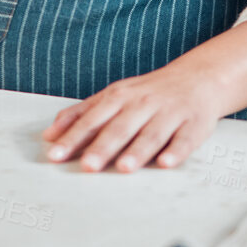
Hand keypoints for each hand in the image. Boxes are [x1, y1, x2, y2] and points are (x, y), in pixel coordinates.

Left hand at [41, 21, 246, 172]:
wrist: (197, 79)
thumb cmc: (147, 93)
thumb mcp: (112, 96)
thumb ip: (81, 114)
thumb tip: (49, 135)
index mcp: (119, 97)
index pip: (92, 119)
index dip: (73, 137)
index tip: (55, 155)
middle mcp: (143, 104)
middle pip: (120, 127)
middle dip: (103, 147)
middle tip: (87, 166)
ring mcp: (170, 113)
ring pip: (152, 133)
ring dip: (138, 151)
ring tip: (124, 167)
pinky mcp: (194, 124)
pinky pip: (185, 139)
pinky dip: (176, 151)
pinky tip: (165, 163)